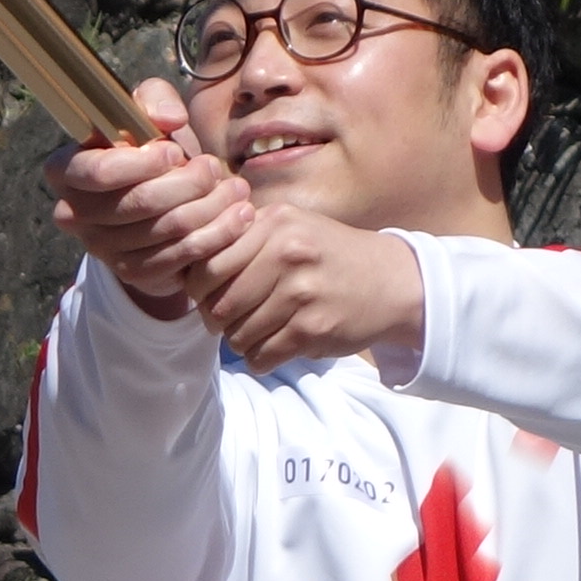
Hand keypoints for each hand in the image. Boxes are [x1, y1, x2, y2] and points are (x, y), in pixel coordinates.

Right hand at [49, 77, 241, 320]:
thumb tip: (169, 120)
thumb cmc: (151, 151)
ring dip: (212, 207)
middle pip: (138, 202)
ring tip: (235, 189)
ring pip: (166, 229)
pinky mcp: (132, 273)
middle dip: (188, 183)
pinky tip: (238, 217)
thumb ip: (155, 99)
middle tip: (214, 168)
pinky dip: (217, 235)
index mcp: (65, 170)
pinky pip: (180, 257)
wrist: (161, 202)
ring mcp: (101, 248)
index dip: (142, 163)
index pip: (99, 172)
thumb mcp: (149, 114)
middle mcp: (73, 213)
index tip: (174, 152)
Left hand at [171, 192, 426, 371]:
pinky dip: (262, 357)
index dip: (199, 289)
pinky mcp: (313, 329)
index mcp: (275, 223)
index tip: (211, 295)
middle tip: (231, 319)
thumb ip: (244, 237)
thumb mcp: (291, 227)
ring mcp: (301, 293)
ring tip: (261, 329)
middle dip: (217, 320)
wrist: (395, 282)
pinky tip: (277, 344)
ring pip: (236, 335)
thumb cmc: (330, 256)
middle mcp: (287, 253)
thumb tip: (186, 267)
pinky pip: (261, 356)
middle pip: (217, 304)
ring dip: (242, 341)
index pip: (206, 265)